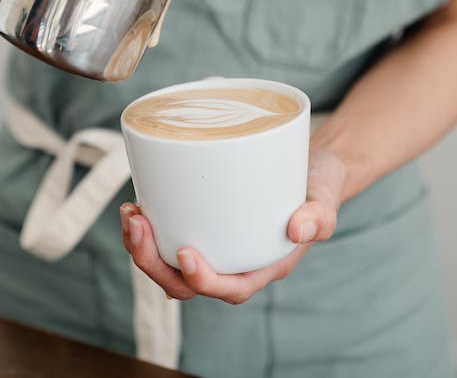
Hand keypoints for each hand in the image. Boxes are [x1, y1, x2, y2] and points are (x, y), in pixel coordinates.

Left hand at [121, 149, 347, 303]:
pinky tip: (137, 205)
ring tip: (131, 214)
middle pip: (187, 284)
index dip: (203, 280)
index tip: (184, 253)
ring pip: (170, 266)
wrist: (313, 167)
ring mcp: (216, 246)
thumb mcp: (325, 197)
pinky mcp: (203, 226)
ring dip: (143, 247)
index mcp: (264, 266)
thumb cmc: (318, 186)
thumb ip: (319, 215)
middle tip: (138, 226)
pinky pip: (169, 239)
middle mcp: (235, 263)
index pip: (230, 288)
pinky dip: (149, 228)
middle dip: (154, 263)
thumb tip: (298, 228)